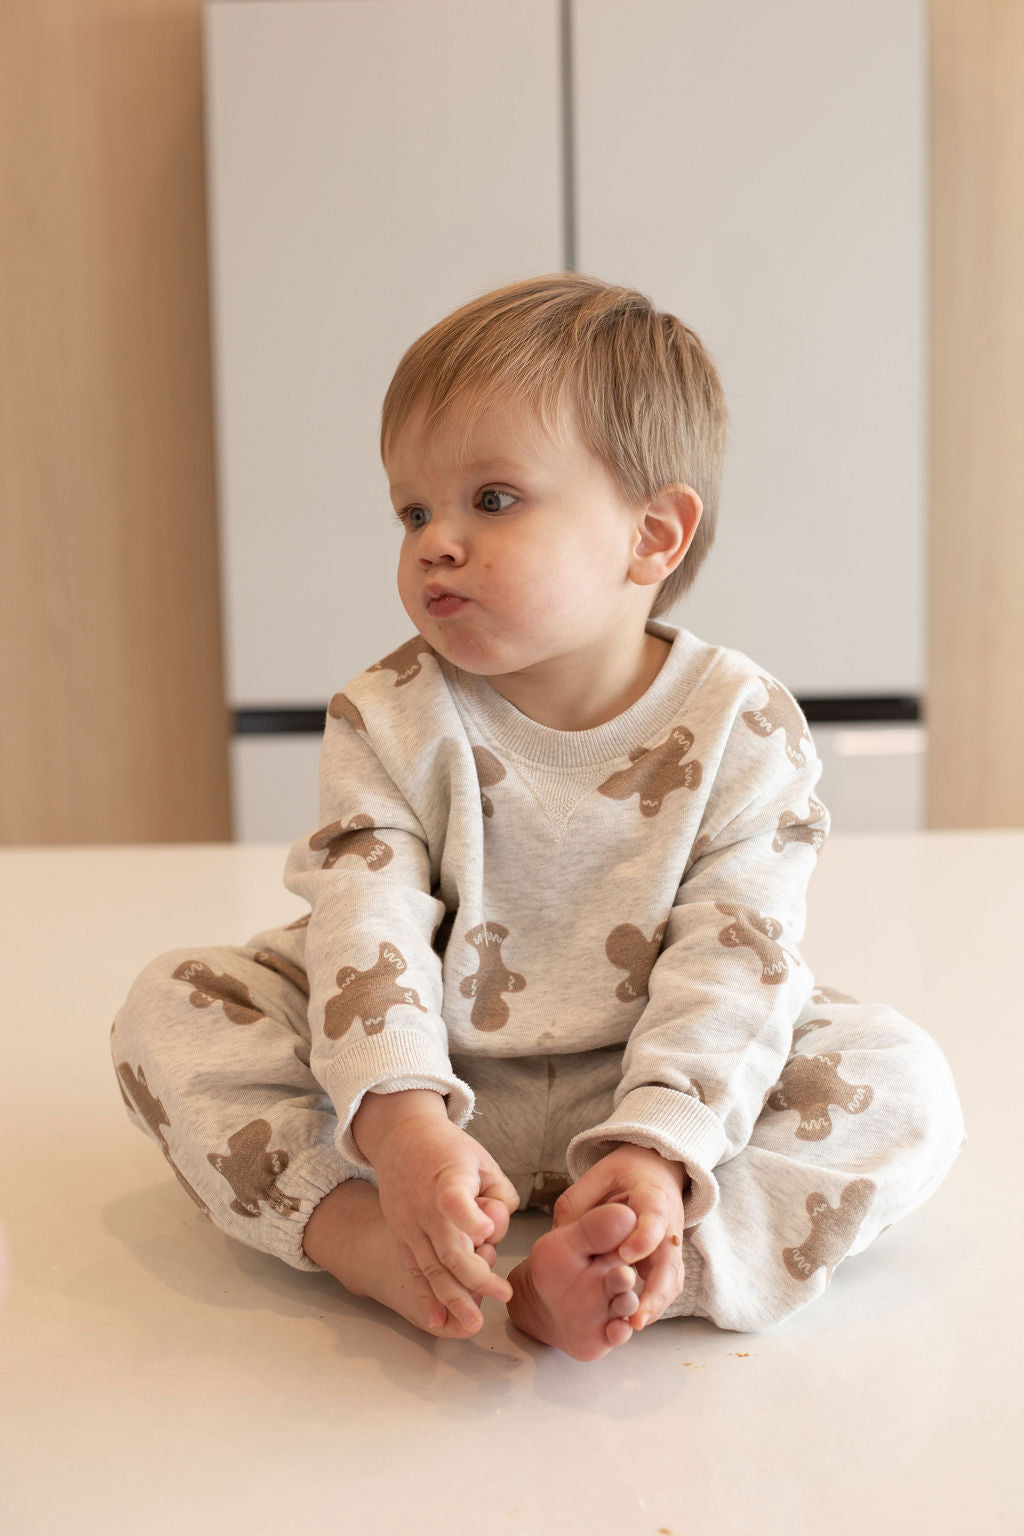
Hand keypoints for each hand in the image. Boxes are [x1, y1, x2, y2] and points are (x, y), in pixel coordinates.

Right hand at [353, 1090, 518, 1332]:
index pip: (453, 1199)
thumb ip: (499, 1195)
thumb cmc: (449, 1150)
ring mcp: (408, 1224)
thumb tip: (496, 1233)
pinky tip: (438, 1321)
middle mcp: (423, 1206)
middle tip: (503, 1295)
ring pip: (431, 1268)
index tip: (486, 1231)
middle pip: (448, 1247)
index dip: (469, 1216)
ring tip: (473, 1324)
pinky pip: (415, 1272)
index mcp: (446, 1179)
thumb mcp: (482, 1159)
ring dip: (453, 1298)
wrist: (400, 1139)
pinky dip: (426, 1297)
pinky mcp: (401, 1237)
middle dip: (476, 1278)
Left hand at [552, 1143, 686, 1328]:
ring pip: (671, 1280)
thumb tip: (562, 1234)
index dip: (641, 1238)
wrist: (655, 1171)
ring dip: (655, 1304)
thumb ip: (580, 1203)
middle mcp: (667, 1226)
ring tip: (632, 1325)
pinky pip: (666, 1287)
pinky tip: (631, 1321)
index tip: (624, 1255)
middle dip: (655, 1290)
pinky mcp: (666, 1262)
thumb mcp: (598, 1177)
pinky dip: (653, 1305)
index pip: (652, 1219)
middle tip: (636, 1315)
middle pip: (669, 1261)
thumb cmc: (624, 1175)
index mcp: (652, 1197)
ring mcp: (670, 1246)